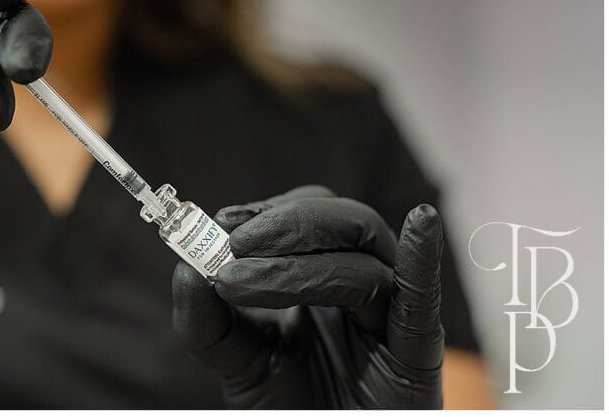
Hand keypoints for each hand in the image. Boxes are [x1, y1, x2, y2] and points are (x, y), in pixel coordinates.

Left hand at [172, 185, 443, 407]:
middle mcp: (363, 288)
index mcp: (324, 277)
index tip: (222, 221)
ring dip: (300, 263)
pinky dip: (423, 259)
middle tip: (233, 245)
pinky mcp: (416, 355)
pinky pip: (423, 301)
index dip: (268, 211)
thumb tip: (184, 271)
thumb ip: (207, 323)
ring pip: (364, 262)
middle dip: (284, 225)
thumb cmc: (290, 410)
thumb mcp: (238, 364)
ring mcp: (391, 319)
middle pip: (343, 223)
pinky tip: (420, 222)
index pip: (307, 216)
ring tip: (242, 280)